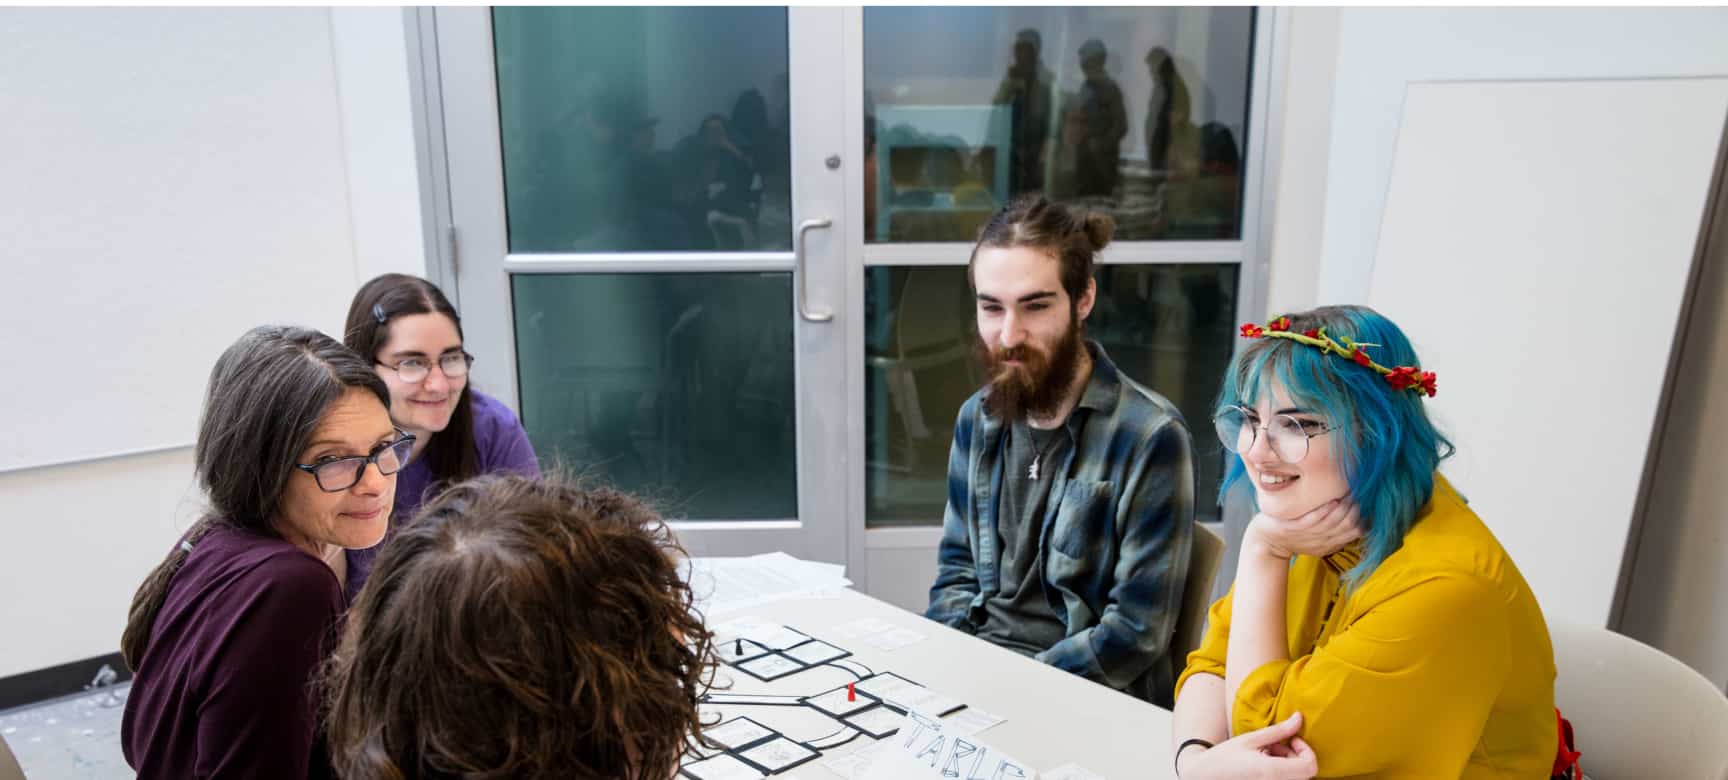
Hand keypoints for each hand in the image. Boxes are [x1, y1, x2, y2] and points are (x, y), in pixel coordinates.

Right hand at [1178, 712, 1317, 779]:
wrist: (1204, 776)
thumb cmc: (1224, 757)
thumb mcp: (1251, 739)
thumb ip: (1278, 731)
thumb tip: (1299, 718)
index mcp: (1272, 771)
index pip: (1310, 766)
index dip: (1305, 750)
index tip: (1291, 740)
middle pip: (1305, 772)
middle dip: (1295, 755)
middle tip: (1273, 745)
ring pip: (1296, 777)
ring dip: (1288, 764)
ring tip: (1265, 754)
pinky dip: (1281, 771)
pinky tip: (1263, 764)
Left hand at [1247, 499, 1361, 559]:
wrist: (1266, 542)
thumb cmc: (1295, 535)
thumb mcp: (1318, 537)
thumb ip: (1336, 529)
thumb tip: (1358, 512)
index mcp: (1330, 543)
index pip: (1357, 532)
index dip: (1365, 517)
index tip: (1366, 502)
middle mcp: (1322, 541)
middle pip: (1348, 526)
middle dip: (1356, 509)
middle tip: (1358, 494)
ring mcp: (1308, 535)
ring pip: (1333, 522)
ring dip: (1343, 508)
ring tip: (1349, 494)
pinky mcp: (1292, 529)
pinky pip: (1312, 520)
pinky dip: (1324, 511)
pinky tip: (1332, 501)